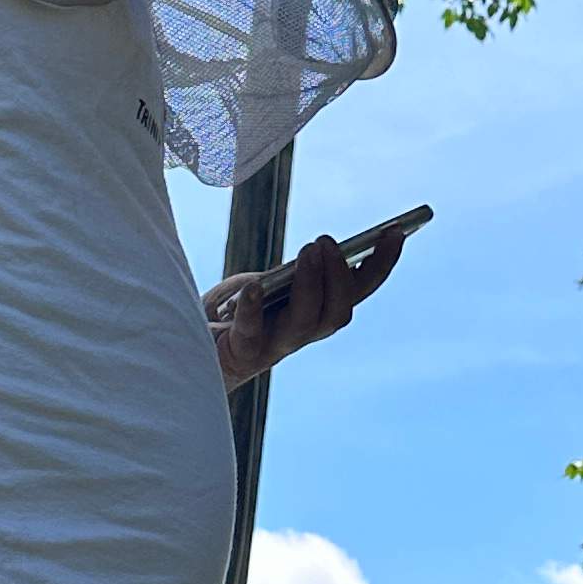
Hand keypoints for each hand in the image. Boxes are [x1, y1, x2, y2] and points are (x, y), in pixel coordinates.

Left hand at [204, 224, 412, 386]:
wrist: (184, 347)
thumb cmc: (229, 309)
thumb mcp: (266, 281)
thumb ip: (290, 274)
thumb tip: (317, 254)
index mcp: (315, 313)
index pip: (358, 292)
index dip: (382, 265)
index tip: (398, 231)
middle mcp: (301, 334)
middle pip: (337, 313)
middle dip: (340, 276)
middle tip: (328, 242)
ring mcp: (273, 347)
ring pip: (306, 323)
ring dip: (312, 285)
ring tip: (310, 250)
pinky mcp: (240, 352)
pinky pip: (252, 331)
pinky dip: (255, 308)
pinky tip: (255, 286)